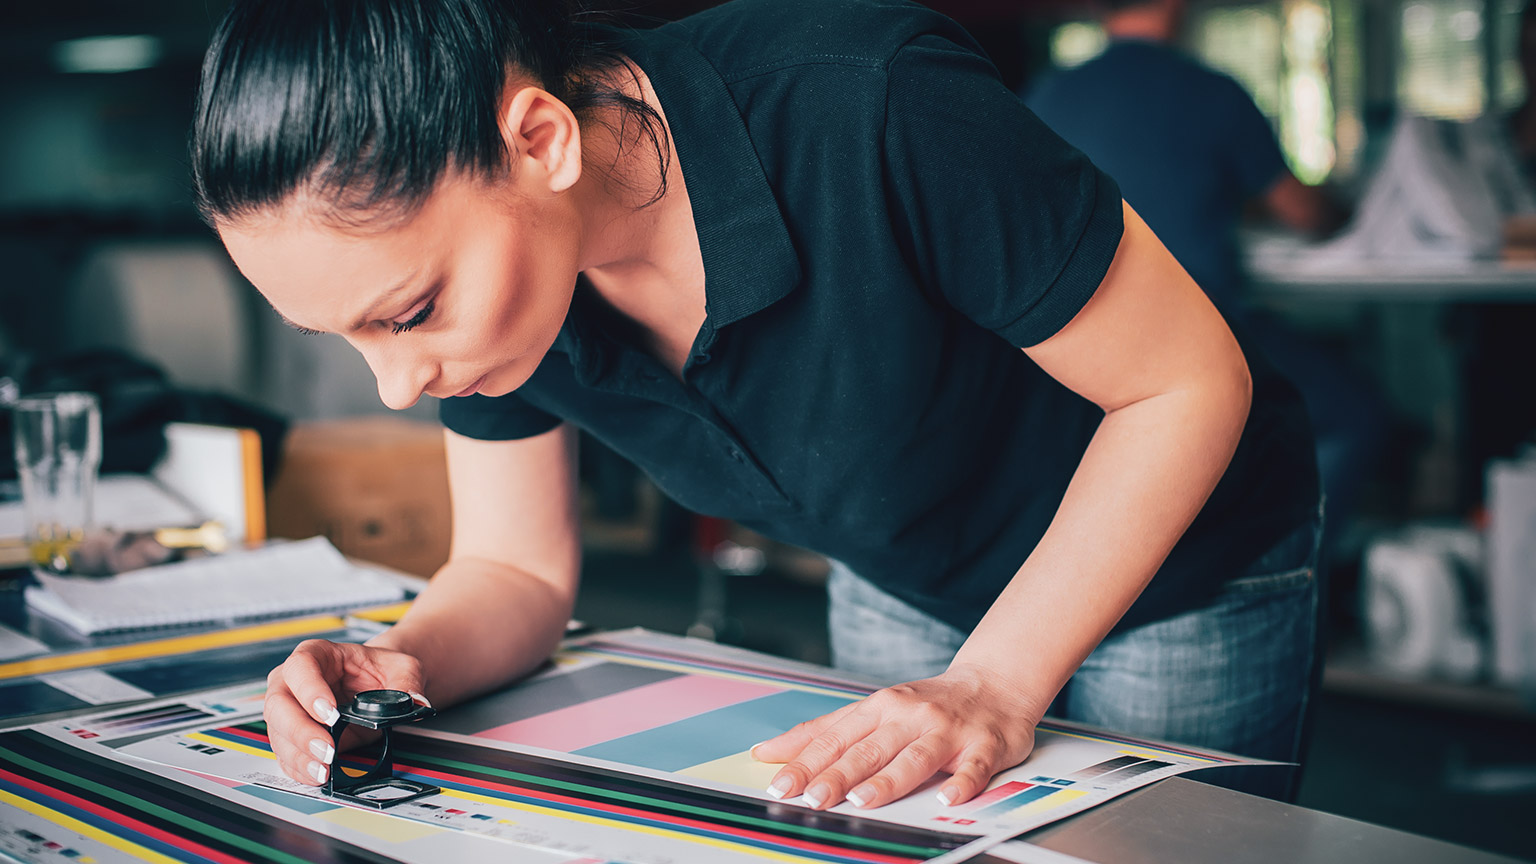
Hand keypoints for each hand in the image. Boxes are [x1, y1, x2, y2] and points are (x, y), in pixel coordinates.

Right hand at [262, 639, 427, 786]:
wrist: (377, 684)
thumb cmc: (380, 669)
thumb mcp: (402, 666)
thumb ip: (407, 682)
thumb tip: (414, 701)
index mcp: (317, 655)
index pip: (301, 666)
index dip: (310, 690)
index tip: (330, 713)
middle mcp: (293, 681)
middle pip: (279, 704)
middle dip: (301, 731)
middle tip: (327, 748)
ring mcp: (289, 710)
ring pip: (278, 733)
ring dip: (299, 755)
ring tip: (323, 769)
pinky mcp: (292, 736)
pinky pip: (286, 754)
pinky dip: (299, 768)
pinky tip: (317, 775)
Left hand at [751, 665, 1041, 809]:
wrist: (994, 683)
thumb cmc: (926, 704)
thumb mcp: (873, 709)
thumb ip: (824, 732)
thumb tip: (769, 752)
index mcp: (879, 708)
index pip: (835, 738)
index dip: (806, 762)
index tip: (781, 784)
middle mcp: (909, 716)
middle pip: (869, 749)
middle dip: (837, 774)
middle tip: (813, 798)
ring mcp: (947, 730)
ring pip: (915, 756)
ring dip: (889, 778)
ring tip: (863, 799)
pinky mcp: (984, 745)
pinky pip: (974, 766)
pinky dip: (962, 782)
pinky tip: (948, 797)